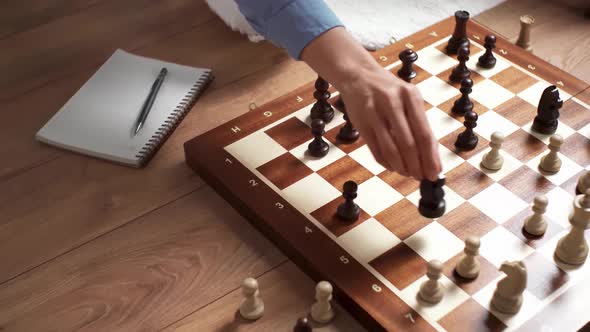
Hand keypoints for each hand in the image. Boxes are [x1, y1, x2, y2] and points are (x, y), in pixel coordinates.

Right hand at [338, 66, 441, 180]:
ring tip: (406, 173)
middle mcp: (392, 102)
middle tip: (420, 177)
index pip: (424, 133)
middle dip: (416, 165)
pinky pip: (375, 148)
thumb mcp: (407, 98)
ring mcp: (374, 112)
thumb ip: (418, 123)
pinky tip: (392, 166)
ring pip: (390, 148)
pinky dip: (385, 161)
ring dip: (400, 166)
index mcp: (410, 96)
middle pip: (408, 142)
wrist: (358, 75)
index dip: (430, 157)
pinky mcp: (361, 121)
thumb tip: (431, 156)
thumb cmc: (388, 91)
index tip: (435, 173)